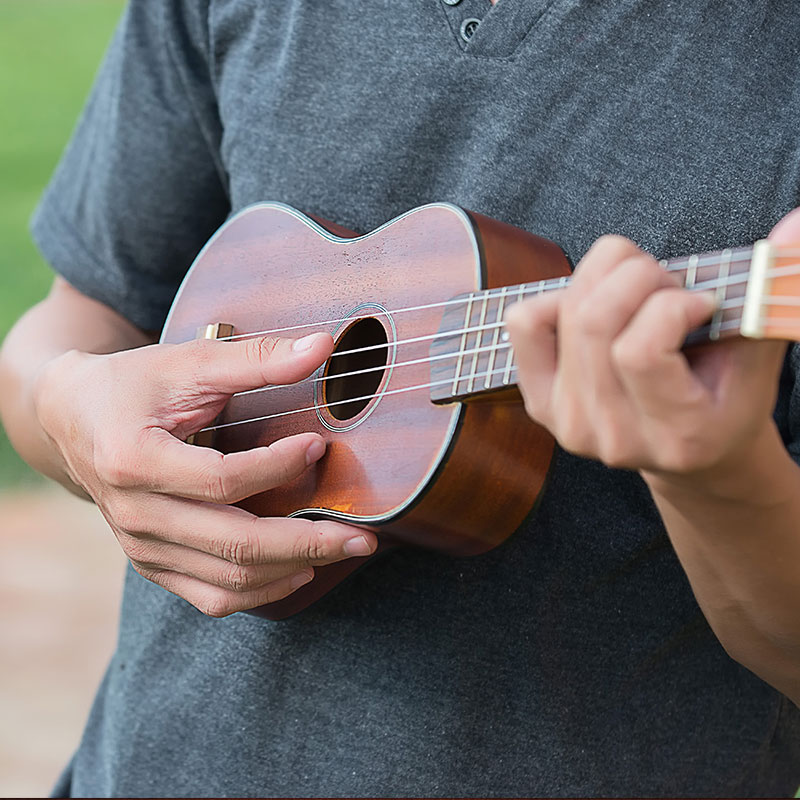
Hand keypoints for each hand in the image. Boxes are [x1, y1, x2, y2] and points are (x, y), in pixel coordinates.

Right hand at [33, 332, 375, 616]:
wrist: (72, 419)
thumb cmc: (131, 385)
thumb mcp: (188, 362)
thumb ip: (255, 359)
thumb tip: (323, 346)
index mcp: (134, 461)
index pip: (222, 480)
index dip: (278, 467)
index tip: (319, 447)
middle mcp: (135, 516)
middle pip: (234, 545)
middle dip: (308, 542)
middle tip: (362, 537)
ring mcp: (142, 547)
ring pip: (228, 581)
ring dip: (292, 569)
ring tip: (341, 551)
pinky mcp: (152, 563)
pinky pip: (211, 596)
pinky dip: (259, 592)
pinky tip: (298, 570)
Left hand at [504, 216, 796, 484]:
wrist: (687, 455)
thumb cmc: (724, 400)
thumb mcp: (757, 355)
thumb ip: (775, 294)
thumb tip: (795, 224)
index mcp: (676, 435)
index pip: (641, 351)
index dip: (672, 304)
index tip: (700, 301)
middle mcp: (612, 436)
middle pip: (595, 322)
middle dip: (637, 276)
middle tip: (665, 283)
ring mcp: (570, 422)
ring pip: (566, 313)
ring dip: (605, 276)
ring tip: (637, 289)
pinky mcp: (540, 403)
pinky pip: (525, 324)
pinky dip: (558, 296)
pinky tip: (593, 303)